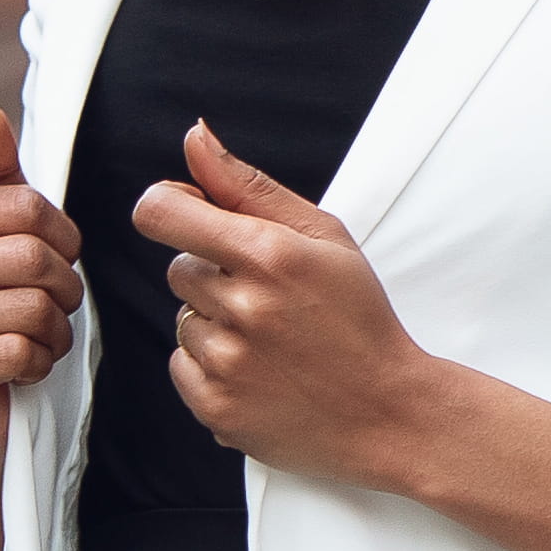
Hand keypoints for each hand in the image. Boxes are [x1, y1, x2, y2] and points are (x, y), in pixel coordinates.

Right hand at [0, 93, 81, 446]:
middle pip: (30, 259)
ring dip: (53, 330)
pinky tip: (18, 368)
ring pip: (30, 309)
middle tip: (50, 306)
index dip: (62, 238)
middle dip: (63, 288)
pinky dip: (37, 364)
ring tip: (33, 336)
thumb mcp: (1, 225)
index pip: (26, 207)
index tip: (51, 259)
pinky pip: (18, 353)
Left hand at [136, 124, 464, 485]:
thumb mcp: (324, 237)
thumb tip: (194, 137)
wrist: (388, 413)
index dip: (169, 208)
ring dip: (216, 324)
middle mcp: (242, 308)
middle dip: (215, 275)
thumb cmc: (360, 319)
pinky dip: (212, 367)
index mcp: (269, 255)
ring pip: (182, 320)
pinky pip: (181, 367)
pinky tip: (260, 370)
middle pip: (178, 269)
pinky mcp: (216, 407)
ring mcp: (227, 362)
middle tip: (271, 298)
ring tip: (273, 340)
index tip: (193, 218)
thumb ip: (248, 186)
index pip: (161, 212)